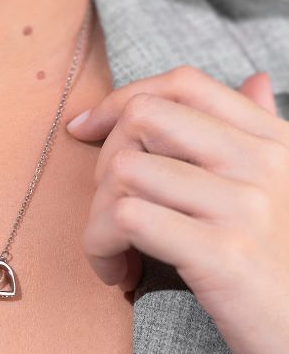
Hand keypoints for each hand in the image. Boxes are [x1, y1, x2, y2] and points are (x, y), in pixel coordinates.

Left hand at [66, 66, 288, 353]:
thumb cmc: (288, 271)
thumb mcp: (288, 189)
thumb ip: (263, 134)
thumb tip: (253, 79)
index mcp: (273, 142)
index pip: (182, 85)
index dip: (120, 100)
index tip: (84, 129)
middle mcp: (262, 163)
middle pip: (143, 117)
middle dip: (103, 160)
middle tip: (111, 209)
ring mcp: (245, 206)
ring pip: (124, 171)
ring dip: (97, 217)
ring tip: (115, 253)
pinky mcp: (225, 255)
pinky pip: (127, 220)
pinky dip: (102, 247)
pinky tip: (120, 274)